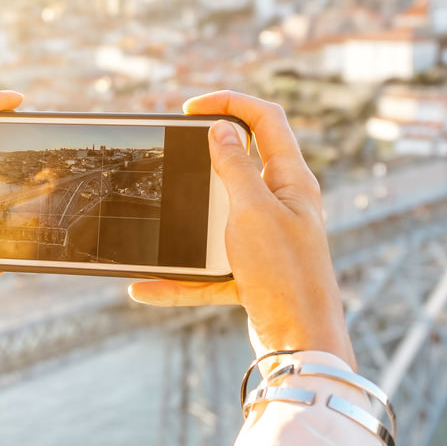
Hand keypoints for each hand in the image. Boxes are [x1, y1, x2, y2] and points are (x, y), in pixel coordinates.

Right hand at [127, 91, 355, 366]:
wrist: (301, 343)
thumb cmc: (285, 274)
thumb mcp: (253, 211)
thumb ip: (235, 168)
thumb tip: (221, 130)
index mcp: (292, 180)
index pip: (266, 120)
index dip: (230, 103)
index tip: (190, 109)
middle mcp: (283, 206)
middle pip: (241, 166)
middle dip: (204, 161)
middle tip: (173, 156)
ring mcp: (267, 241)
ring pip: (220, 219)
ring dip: (189, 222)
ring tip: (158, 221)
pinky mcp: (253, 275)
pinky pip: (208, 271)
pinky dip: (179, 279)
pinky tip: (145, 289)